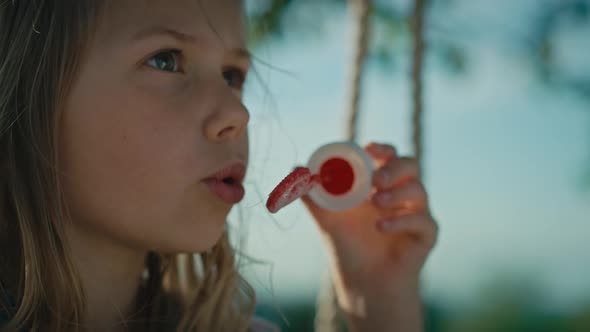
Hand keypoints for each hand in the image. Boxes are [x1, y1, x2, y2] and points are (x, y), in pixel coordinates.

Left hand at [301, 142, 437, 330]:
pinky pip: (424, 221)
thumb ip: (312, 194)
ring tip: (376, 202)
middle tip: (377, 179)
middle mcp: (402, 194)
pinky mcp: (426, 236)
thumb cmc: (347, 245)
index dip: (382, 148)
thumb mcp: (326, 217)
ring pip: (419, 191)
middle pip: (410, 166)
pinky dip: (402, 221)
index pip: (388, 156)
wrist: (361, 283)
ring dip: (397, 193)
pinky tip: (381, 227)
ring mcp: (417, 213)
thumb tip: (293, 168)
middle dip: (394, 168)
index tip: (369, 148)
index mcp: (381, 183)